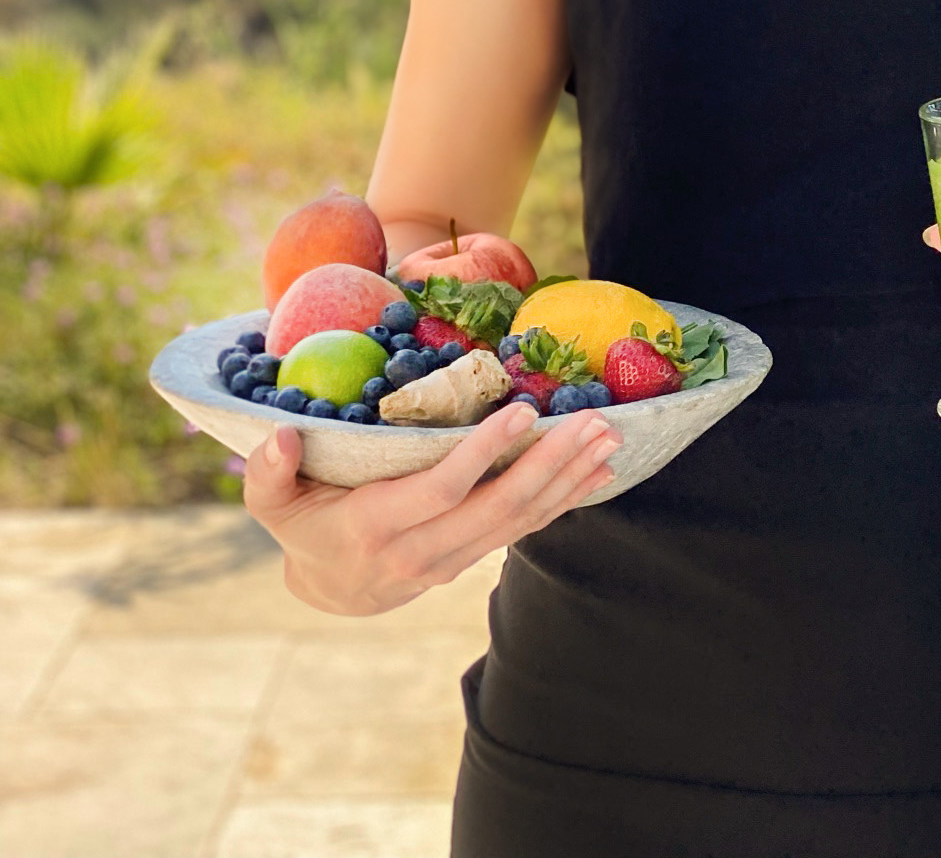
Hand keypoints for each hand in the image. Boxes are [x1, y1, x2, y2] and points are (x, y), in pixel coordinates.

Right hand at [243, 401, 620, 615]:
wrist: (330, 591)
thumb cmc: (302, 527)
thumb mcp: (273, 503)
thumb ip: (269, 471)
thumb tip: (282, 435)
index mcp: (377, 528)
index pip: (442, 491)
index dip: (483, 453)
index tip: (521, 410)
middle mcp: (422, 552)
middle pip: (498, 509)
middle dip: (550, 464)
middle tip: (594, 422)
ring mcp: (453, 560)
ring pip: (521, 521)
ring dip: (569, 479)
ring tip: (611, 440)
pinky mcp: (474, 556)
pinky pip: (525, 528)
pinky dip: (565, 500)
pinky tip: (599, 473)